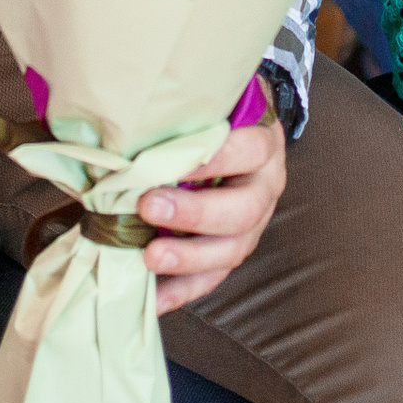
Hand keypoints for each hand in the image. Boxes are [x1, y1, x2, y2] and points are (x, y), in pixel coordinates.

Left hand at [137, 83, 286, 314]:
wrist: (245, 131)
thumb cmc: (221, 116)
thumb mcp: (217, 103)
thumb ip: (189, 111)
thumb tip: (137, 112)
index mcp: (264, 145)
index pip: (249, 151)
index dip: (216, 159)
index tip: (178, 162)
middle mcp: (265, 187)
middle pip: (242, 210)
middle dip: (194, 214)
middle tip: (148, 206)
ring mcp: (254, 224)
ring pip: (232, 250)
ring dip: (188, 258)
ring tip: (149, 258)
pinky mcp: (235, 250)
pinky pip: (213, 278)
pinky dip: (180, 290)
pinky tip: (152, 298)